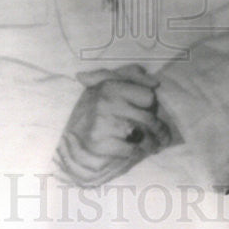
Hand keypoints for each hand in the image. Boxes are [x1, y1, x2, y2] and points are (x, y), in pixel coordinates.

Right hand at [56, 64, 171, 186]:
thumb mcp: (107, 83)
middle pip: (148, 119)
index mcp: (110, 85)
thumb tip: (155, 83)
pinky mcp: (100, 143)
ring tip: (153, 146)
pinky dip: (135, 153)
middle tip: (163, 137)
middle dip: (158, 130)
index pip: (148, 96)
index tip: (149, 112)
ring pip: (142, 136)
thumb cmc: (92, 107)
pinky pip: (131, 150)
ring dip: (151, 144)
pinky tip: (134, 152)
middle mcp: (107, 101)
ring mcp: (103, 123)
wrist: (65, 135)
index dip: (150, 105)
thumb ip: (131, 75)